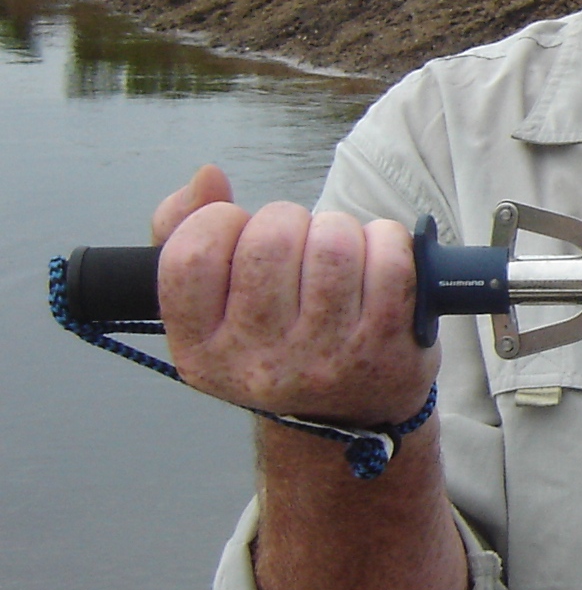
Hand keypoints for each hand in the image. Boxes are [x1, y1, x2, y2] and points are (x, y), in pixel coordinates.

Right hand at [152, 164, 433, 423]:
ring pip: (333, 244)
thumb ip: (183, 231)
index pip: (190, 257)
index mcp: (200, 350)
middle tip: (297, 242)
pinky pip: (389, 262)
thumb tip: (208, 176)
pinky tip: (379, 256)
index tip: (240, 228)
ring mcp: (324, 359)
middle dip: (289, 221)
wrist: (348, 414)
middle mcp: (258, 363)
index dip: (218, 221)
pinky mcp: (385, 347)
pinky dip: (388, 241)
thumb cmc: (274, 338)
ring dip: (340, 229)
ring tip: (338, 251)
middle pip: (270, 241)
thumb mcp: (213, 304)